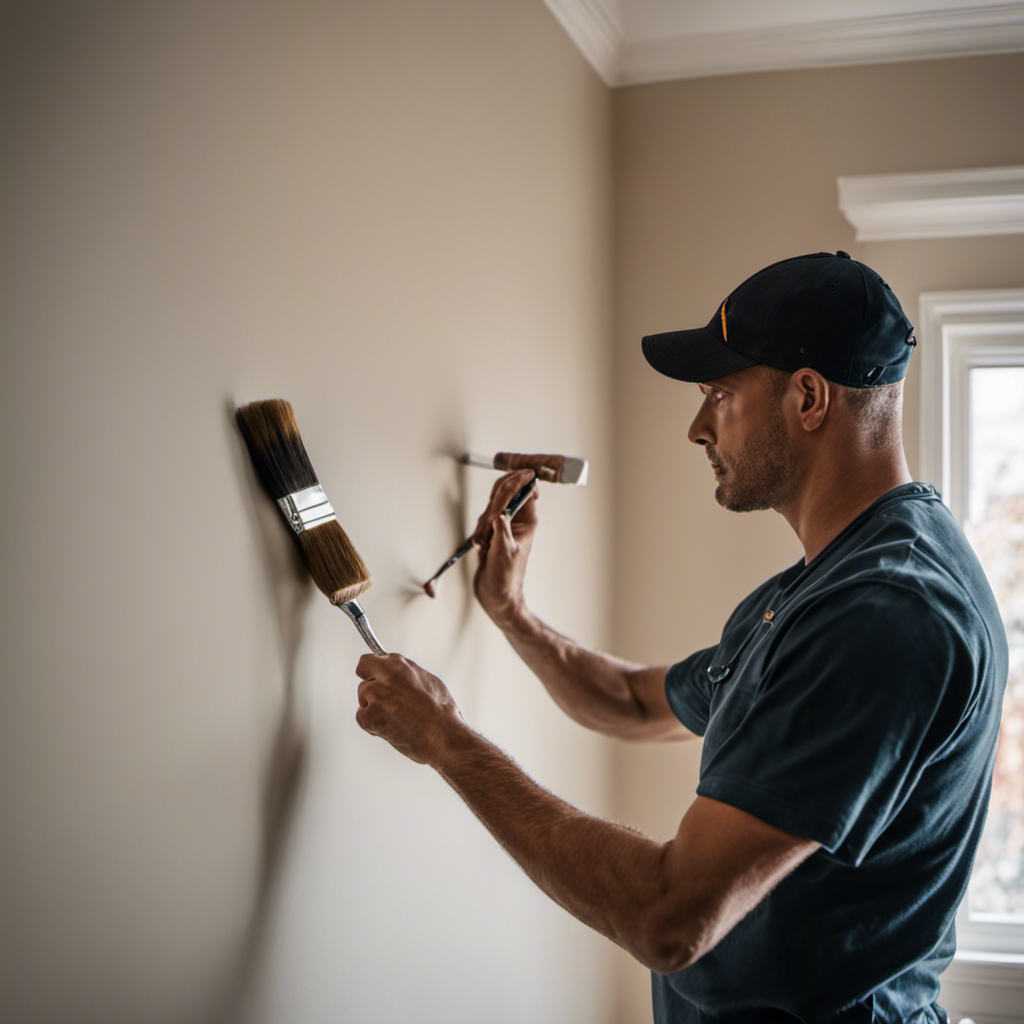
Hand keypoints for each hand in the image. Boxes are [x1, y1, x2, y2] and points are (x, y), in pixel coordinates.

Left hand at [355, 653, 464, 765]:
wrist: (442, 735)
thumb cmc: (441, 712)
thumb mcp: (429, 680)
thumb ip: (407, 673)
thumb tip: (399, 673)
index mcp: (398, 664)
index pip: (370, 660)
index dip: (374, 670)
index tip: (375, 675)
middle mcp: (384, 676)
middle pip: (363, 676)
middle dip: (371, 685)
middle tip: (383, 698)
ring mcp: (375, 695)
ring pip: (363, 697)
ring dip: (373, 706)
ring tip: (395, 717)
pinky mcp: (369, 716)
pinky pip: (362, 717)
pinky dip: (372, 724)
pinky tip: (390, 726)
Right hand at [471, 469, 537, 626]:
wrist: (497, 594)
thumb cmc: (507, 577)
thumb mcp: (504, 551)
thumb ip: (502, 529)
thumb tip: (500, 512)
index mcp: (528, 520)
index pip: (525, 488)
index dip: (517, 481)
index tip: (509, 482)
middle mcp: (518, 519)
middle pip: (505, 491)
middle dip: (493, 505)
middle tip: (489, 524)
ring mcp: (504, 524)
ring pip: (490, 506)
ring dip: (484, 522)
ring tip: (486, 543)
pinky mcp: (492, 531)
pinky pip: (482, 520)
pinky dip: (479, 531)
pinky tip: (482, 547)